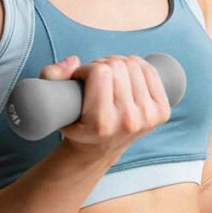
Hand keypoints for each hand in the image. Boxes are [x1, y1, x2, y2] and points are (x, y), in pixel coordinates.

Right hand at [38, 54, 171, 161]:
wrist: (97, 151)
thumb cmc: (75, 125)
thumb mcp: (52, 104)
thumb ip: (50, 76)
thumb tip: (74, 61)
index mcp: (102, 123)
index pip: (100, 72)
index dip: (87, 69)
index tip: (81, 79)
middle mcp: (128, 121)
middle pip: (118, 66)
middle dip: (103, 65)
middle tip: (95, 78)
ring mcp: (147, 118)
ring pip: (134, 65)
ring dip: (119, 64)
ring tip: (110, 77)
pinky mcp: (161, 112)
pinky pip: (151, 71)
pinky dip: (138, 66)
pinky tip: (128, 73)